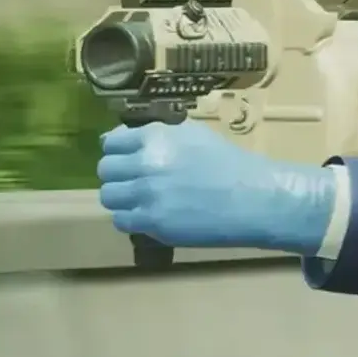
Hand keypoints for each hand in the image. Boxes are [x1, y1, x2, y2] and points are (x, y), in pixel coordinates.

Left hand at [97, 121, 335, 255]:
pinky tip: (149, 215)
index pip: (111, 142)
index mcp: (155, 137)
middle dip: (118, 174)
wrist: (252, 197)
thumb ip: (159, 134)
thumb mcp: (194, 135)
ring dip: (122, 197)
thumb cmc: (229, 163)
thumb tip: (127, 138)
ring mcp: (146, 194)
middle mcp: (145, 163)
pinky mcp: (152, 222)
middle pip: (105, 169)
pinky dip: (132, 218)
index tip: (126, 157)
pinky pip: (121, 220)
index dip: (117, 150)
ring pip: (109, 196)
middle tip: (135, 180)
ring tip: (140, 199)